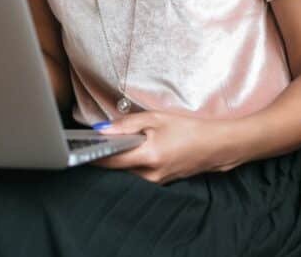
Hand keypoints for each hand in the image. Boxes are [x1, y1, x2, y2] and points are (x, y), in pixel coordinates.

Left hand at [93, 111, 239, 183]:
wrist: (217, 145)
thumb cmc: (189, 129)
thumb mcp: (156, 118)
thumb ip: (127, 124)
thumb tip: (102, 130)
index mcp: (148, 157)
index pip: (111, 160)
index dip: (94, 154)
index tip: (83, 146)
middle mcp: (150, 174)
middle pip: (117, 168)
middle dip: (107, 155)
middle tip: (100, 139)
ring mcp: (156, 181)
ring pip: (127, 172)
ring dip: (121, 158)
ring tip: (119, 141)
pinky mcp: (161, 181)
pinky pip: (139, 173)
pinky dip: (133, 162)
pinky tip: (136, 149)